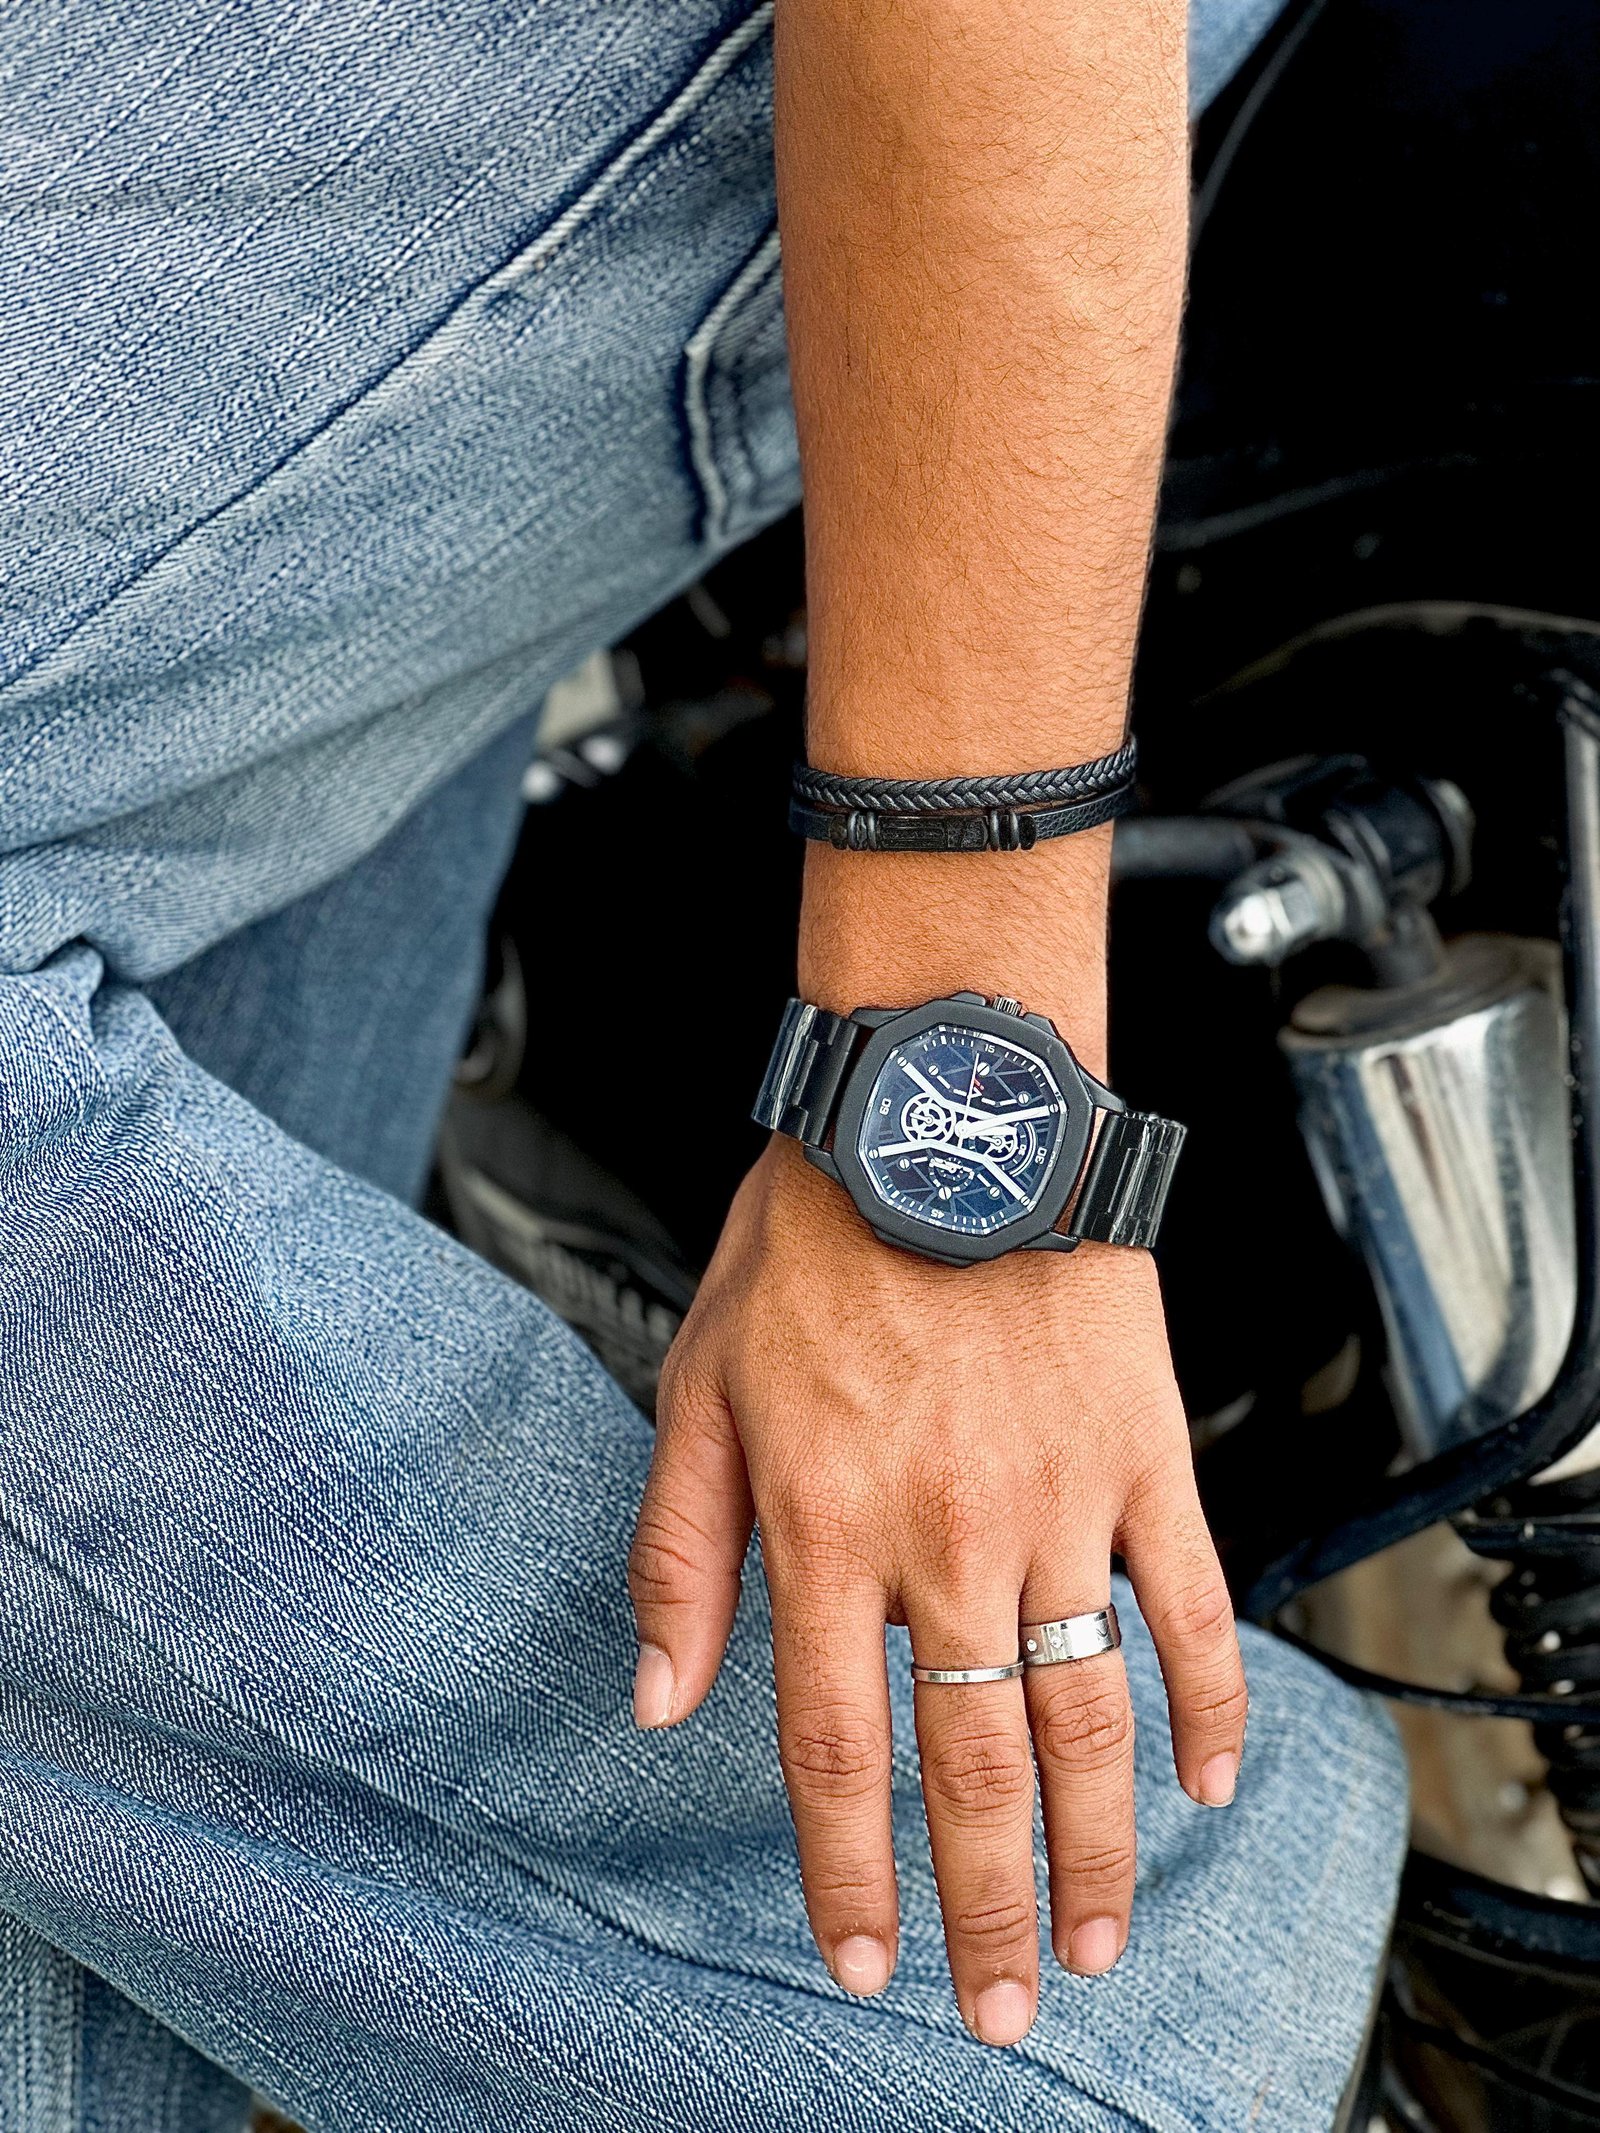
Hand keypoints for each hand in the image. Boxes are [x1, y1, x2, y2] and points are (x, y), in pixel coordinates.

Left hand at [628, 1136, 1247, 2046]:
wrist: (948, 1119)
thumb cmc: (814, 1240)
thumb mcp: (700, 1383)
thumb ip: (680, 1548)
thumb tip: (658, 1697)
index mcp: (827, 1529)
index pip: (834, 1747)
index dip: (847, 1869)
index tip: (864, 1958)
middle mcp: (946, 1541)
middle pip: (971, 1766)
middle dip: (982, 1905)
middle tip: (996, 2006)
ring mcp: (1058, 1506)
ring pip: (1085, 1716)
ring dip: (1093, 1847)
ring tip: (1093, 1940)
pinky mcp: (1142, 1459)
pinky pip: (1190, 1607)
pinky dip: (1206, 1704)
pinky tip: (1204, 1783)